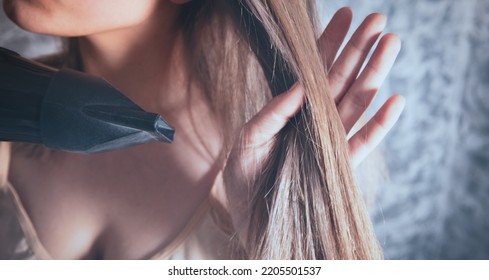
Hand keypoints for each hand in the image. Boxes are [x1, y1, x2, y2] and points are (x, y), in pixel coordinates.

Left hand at [216, 7, 404, 240]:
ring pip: (357, 103)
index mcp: (290, 111)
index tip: (346, 14)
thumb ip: (271, 115)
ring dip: (375, 75)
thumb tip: (300, 86)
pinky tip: (394, 100)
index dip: (329, 42)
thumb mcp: (246, 142)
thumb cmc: (243, 180)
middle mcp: (313, 122)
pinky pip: (363, 143)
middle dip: (359, 49)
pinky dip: (379, 124)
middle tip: (379, 19)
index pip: (313, 70)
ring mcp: (330, 144)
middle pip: (341, 80)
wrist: (252, 223)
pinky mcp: (340, 168)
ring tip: (391, 44)